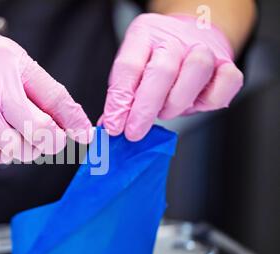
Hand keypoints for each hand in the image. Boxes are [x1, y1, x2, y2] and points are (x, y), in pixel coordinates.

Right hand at [0, 15, 91, 162]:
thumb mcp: (15, 61)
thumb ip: (47, 94)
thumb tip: (79, 128)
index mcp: (8, 67)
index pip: (52, 103)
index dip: (71, 125)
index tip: (81, 135)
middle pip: (34, 133)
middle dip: (49, 141)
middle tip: (46, 135)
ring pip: (12, 150)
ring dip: (25, 148)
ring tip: (18, 131)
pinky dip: (1, 151)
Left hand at [102, 13, 243, 140]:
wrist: (194, 35)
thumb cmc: (159, 58)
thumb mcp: (134, 68)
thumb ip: (123, 93)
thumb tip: (113, 123)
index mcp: (146, 34)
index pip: (129, 66)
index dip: (120, 100)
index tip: (113, 124)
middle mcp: (176, 38)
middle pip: (162, 70)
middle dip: (145, 108)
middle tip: (133, 131)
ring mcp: (205, 49)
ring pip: (196, 72)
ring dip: (176, 102)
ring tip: (165, 111)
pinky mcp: (227, 65)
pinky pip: (224, 86)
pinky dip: (208, 102)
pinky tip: (193, 104)